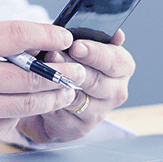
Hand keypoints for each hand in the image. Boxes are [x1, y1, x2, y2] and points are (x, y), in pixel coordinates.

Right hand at [0, 21, 84, 156]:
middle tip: (76, 71)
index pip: (18, 35)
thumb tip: (28, 37)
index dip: (48, 35)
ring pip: (27, 105)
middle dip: (61, 74)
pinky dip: (13, 117)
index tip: (64, 37)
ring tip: (63, 92)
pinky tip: (12, 109)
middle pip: (31, 76)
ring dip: (50, 98)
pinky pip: (5, 126)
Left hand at [16, 30, 134, 142]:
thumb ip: (95, 37)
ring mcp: (100, 112)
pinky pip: (63, 113)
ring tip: (41, 71)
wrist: (58, 94)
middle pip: (96, 80)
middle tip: (52, 55)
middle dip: (70, 67)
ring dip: (57, 84)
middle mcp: (117, 91)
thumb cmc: (73, 63)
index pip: (115, 60)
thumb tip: (118, 34)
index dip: (95, 53)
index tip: (76, 46)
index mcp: (122, 67)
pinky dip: (50, 101)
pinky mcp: (81, 128)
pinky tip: (39, 91)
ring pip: (78, 98)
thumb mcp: (83, 45)